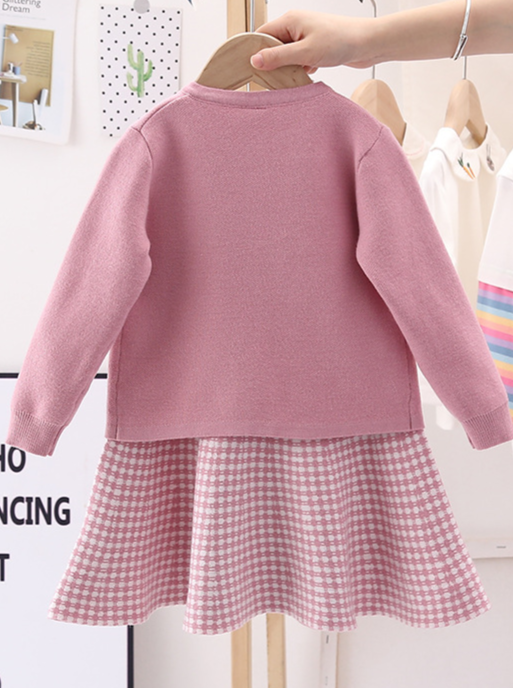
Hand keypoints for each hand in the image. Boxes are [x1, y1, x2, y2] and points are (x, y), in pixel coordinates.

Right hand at [250, 10, 374, 72]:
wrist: (368, 43)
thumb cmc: (341, 41)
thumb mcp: (305, 52)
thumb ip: (279, 57)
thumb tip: (255, 60)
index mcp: (290, 21)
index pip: (262, 36)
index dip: (254, 52)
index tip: (250, 70)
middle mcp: (295, 26)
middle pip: (273, 47)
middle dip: (273, 63)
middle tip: (274, 79)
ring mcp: (305, 36)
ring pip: (286, 55)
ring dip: (289, 68)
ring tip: (297, 74)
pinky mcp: (314, 46)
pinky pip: (299, 59)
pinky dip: (301, 68)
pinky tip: (309, 71)